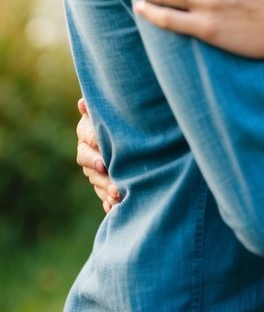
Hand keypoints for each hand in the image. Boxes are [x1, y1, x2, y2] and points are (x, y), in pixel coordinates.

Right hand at [76, 98, 120, 212]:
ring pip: (96, 181)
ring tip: (119, 196)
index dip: (94, 153)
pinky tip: (113, 208)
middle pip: (89, 166)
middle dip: (101, 176)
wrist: (132, 126)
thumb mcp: (112, 110)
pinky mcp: (102, 181)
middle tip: (115, 185)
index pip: (86, 142)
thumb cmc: (121, 112)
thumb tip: (82, 103)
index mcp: (87, 132)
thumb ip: (98, 109)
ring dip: (106, 190)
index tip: (103, 163)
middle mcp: (87, 150)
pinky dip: (107, 201)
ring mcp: (93, 167)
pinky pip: (101, 193)